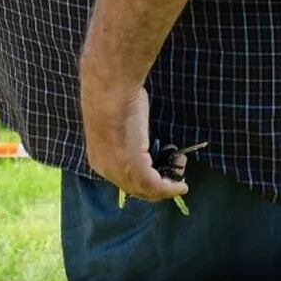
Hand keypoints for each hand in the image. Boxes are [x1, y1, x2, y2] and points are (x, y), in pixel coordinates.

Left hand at [79, 76, 188, 202]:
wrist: (111, 91)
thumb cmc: (115, 98)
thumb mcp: (118, 124)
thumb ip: (127, 139)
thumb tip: (139, 143)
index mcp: (99, 160)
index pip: (123, 180)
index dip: (144, 178)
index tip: (161, 170)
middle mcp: (106, 170)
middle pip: (136, 189)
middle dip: (159, 183)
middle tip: (175, 167)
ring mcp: (119, 171)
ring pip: (147, 190)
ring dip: (168, 184)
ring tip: (180, 167)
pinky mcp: (134, 167)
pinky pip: (156, 186)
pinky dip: (171, 188)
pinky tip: (181, 186)